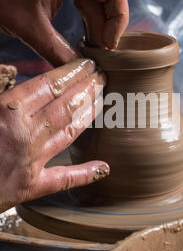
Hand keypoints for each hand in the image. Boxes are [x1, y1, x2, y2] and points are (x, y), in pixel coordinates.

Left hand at [0, 0, 128, 64]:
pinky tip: (79, 20)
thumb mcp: (31, 28)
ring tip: (88, 39)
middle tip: (96, 49)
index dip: (117, 23)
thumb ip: (60, 53)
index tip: (107, 46)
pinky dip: (86, 0)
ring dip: (97, 12)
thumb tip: (83, 71)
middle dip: (105, 22)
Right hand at [0, 59, 108, 212]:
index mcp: (7, 110)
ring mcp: (31, 161)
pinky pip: (63, 179)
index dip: (72, 72)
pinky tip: (104, 168)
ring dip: (89, 114)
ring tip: (104, 99)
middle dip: (87, 88)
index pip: (49, 85)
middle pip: (65, 105)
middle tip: (103, 76)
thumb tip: (9, 70)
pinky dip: (85, 174)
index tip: (88, 63)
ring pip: (69, 132)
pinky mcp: (31, 187)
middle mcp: (25, 134)